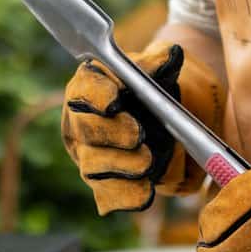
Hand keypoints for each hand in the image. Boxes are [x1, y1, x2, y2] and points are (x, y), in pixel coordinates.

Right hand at [61, 43, 226, 213]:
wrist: (157, 119)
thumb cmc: (146, 90)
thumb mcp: (153, 73)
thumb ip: (158, 64)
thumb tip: (171, 55)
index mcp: (86, 89)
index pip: (82, 90)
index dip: (96, 95)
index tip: (115, 100)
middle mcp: (79, 123)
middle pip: (85, 131)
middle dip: (111, 134)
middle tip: (138, 136)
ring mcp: (87, 155)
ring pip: (93, 165)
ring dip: (120, 165)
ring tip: (146, 163)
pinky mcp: (101, 183)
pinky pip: (106, 194)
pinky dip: (125, 196)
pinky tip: (144, 194)